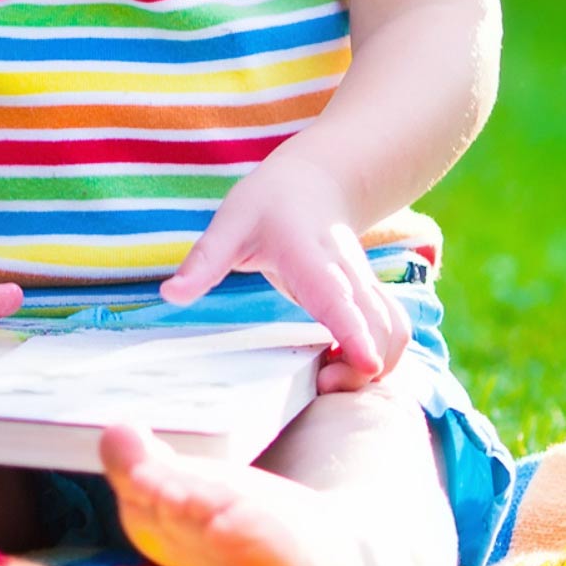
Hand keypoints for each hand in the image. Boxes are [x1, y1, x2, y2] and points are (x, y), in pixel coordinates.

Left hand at [160, 152, 414, 387]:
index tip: (368, 365)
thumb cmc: (269, 204)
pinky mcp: (369, 300)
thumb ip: (204, 261)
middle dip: (365, 364)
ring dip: (379, 364)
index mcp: (313, 258)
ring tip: (331, 380)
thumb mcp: (230, 223)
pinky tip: (345, 372)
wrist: (313, 182)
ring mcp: (364, 288)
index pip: (340, 299)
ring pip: (394, 330)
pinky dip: (382, 358)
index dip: (355, 333)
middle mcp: (349, 276)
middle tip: (324, 383)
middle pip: (380, 325)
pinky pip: (392, 332)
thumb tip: (171, 295)